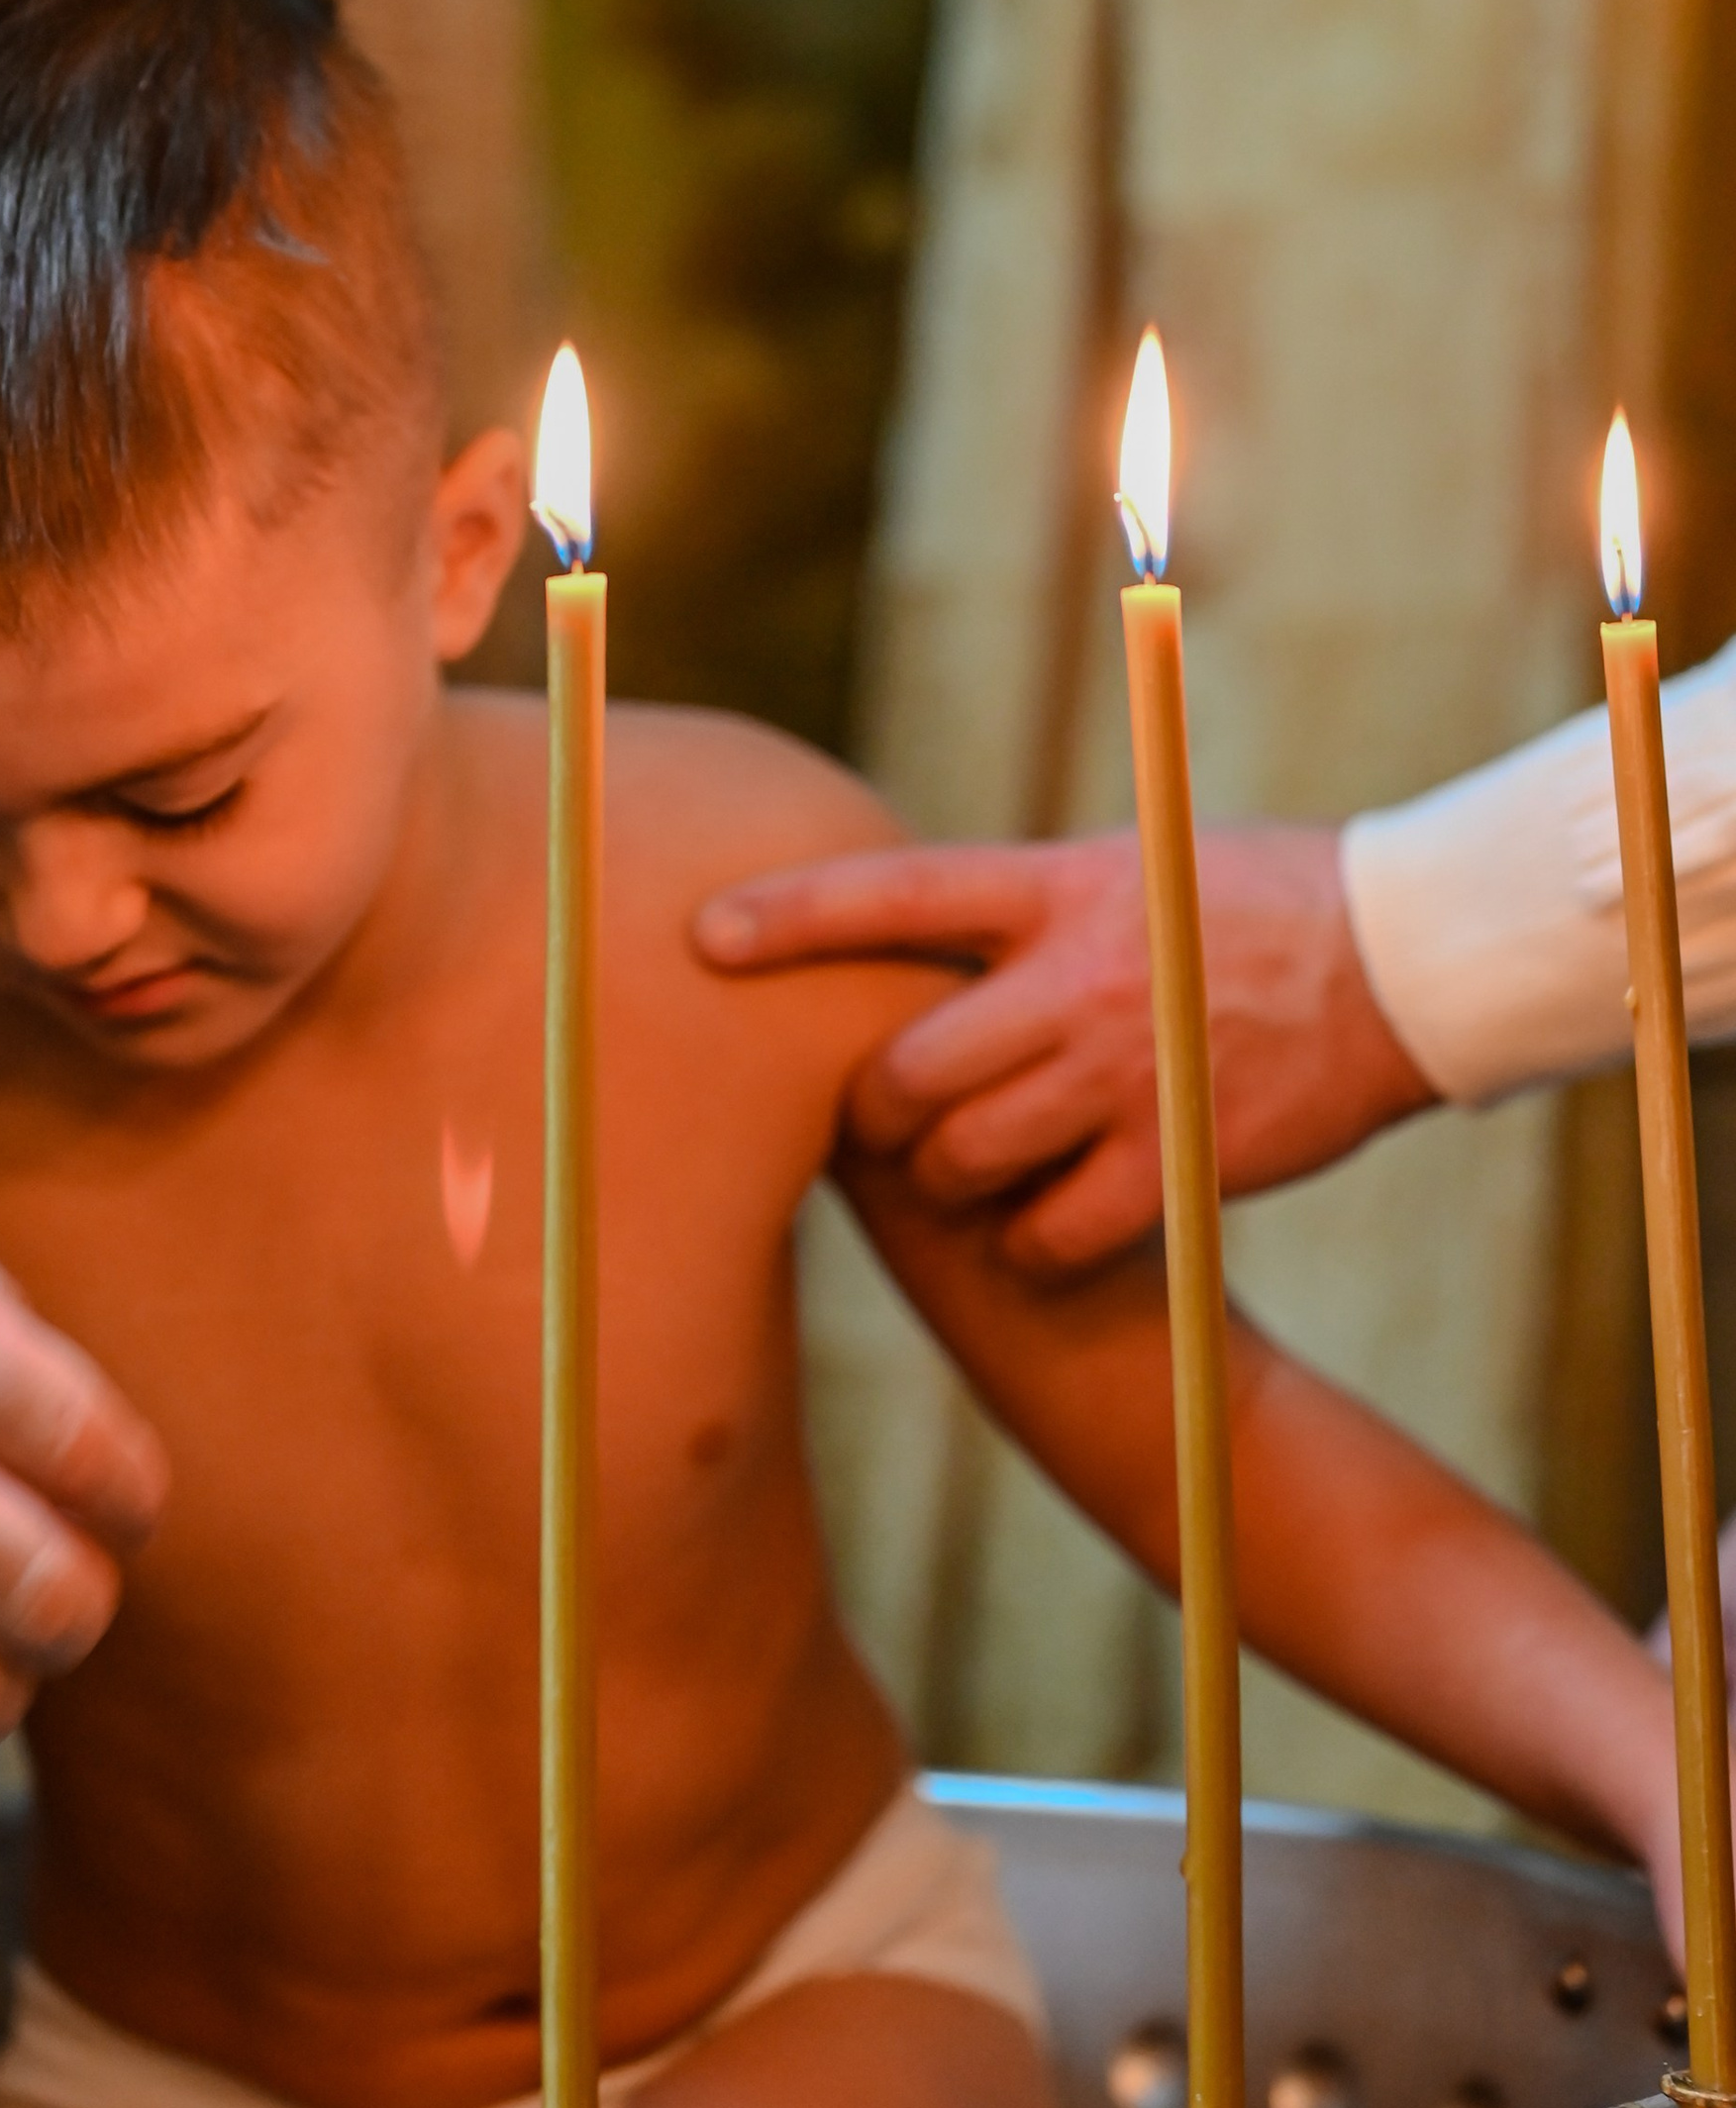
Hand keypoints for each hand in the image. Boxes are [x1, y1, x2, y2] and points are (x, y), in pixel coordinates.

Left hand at [696, 823, 1433, 1270]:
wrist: (1405, 960)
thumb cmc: (1253, 905)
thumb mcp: (1133, 865)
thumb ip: (1026, 909)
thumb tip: (910, 939)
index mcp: (1063, 886)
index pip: (897, 896)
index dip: (792, 919)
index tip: (701, 937)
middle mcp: (1080, 978)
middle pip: (904, 1070)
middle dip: (875, 1110)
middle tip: (888, 1118)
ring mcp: (1126, 1073)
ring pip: (962, 1159)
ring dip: (949, 1179)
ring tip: (974, 1168)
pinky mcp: (1176, 1157)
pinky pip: (1047, 1232)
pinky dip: (1027, 1241)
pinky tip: (1043, 1225)